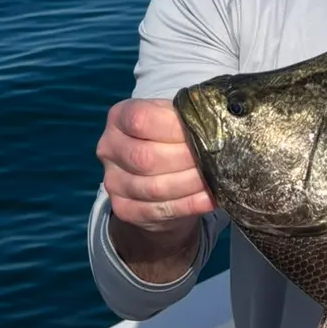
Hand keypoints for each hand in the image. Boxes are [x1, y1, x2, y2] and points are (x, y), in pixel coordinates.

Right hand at [97, 98, 215, 233]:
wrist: (157, 181)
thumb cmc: (171, 139)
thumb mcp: (174, 120)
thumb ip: (186, 119)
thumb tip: (217, 126)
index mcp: (119, 117)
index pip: (140, 120)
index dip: (174, 127)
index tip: (204, 131)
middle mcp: (109, 148)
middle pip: (146, 157)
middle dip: (186, 158)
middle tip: (216, 157)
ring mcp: (113, 181)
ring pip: (153, 187)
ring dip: (190, 183)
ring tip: (217, 178)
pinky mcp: (124, 209)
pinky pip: (158, 210)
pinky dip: (189, 204)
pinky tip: (210, 198)